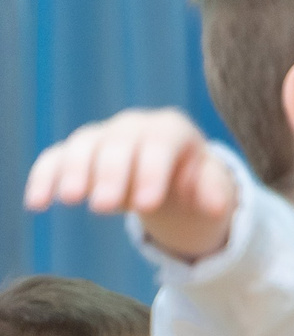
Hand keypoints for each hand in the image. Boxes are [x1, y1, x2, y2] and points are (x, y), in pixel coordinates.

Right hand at [24, 109, 236, 260]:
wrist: (173, 175)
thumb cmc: (195, 181)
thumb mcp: (212, 187)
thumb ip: (214, 193)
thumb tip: (214, 205)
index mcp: (171, 130)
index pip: (160, 145)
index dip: (152, 173)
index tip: (146, 205)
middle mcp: (133, 127)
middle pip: (118, 146)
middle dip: (110, 176)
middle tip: (104, 208)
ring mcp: (102, 137)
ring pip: (83, 147)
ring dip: (73, 173)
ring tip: (70, 200)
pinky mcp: (78, 153)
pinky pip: (56, 159)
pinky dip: (44, 178)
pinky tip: (36, 203)